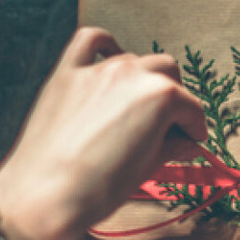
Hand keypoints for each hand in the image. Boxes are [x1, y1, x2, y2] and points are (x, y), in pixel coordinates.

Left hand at [0, 27, 207, 239]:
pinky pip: (90, 41)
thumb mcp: (147, 169)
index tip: (191, 140)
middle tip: (167, 127)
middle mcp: (132, 74)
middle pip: (168, 73)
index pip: (191, 107)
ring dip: (142, 80)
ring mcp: (97, 70)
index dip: (195, 128)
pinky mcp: (68, 73)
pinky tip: (108, 61)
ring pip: (135, 60)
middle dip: (173, 99)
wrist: (45, 198)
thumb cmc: (97, 190)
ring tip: (136, 109)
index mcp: (161, 96)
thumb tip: (185, 143)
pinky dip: (104, 46)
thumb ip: (171, 147)